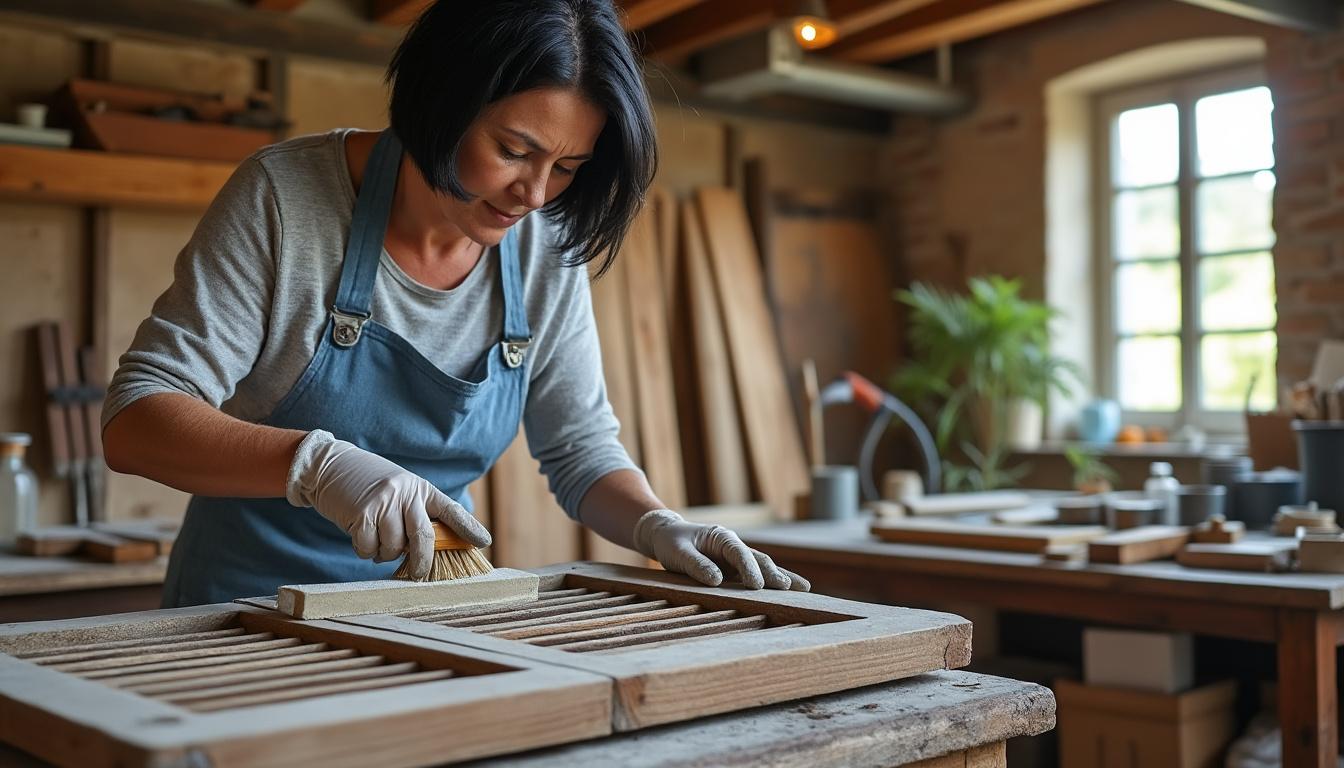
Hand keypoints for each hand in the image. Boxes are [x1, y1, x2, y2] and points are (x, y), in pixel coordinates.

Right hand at [286, 430, 490, 579]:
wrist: (332, 466)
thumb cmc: (370, 486)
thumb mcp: (400, 492)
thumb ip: (415, 516)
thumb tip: (428, 552)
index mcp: (421, 489)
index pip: (451, 510)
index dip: (469, 527)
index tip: (484, 542)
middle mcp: (406, 493)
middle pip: (424, 537)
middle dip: (423, 562)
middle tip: (419, 575)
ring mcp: (384, 502)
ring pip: (393, 547)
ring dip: (385, 554)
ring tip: (376, 541)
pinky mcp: (361, 513)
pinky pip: (369, 548)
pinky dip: (365, 551)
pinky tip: (361, 537)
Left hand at [632, 509, 809, 590]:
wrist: (666, 536)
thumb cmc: (671, 542)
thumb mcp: (678, 552)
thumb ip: (697, 565)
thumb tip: (717, 581)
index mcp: (721, 538)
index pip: (740, 553)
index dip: (749, 569)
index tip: (756, 586)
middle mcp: (733, 547)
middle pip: (759, 560)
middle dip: (775, 574)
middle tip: (791, 589)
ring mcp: (736, 559)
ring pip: (763, 568)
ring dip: (781, 578)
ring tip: (804, 590)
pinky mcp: (734, 571)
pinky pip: (755, 577)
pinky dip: (771, 584)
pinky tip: (789, 593)